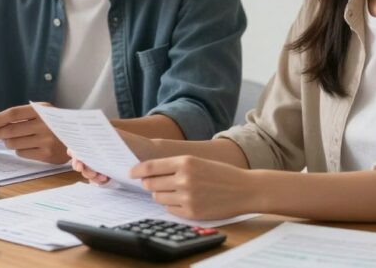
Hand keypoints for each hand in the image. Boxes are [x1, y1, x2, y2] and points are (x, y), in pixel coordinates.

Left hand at [0, 103, 68, 163]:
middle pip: (11, 130)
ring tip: (8, 140)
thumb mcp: (43, 112)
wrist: (76, 138)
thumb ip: (23, 115)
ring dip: (7, 142)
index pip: (14, 113)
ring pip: (14, 143)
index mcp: (42, 110)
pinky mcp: (47, 155)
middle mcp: (44, 125)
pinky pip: (22, 153)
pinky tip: (23, 146)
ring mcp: (46, 140)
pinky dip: (18, 150)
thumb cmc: (54, 124)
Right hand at [69, 128, 157, 184]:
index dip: (74, 152)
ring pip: (87, 172)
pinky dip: (98, 182)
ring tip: (101, 176)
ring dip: (90, 175)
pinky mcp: (106, 175)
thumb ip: (105, 134)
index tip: (77, 158)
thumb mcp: (119, 137)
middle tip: (85, 169)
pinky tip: (105, 180)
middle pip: (79, 160)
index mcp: (95, 140)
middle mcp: (95, 152)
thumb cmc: (134, 143)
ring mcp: (100, 165)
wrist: (149, 157)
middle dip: (81, 166)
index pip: (78, 145)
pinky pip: (96, 181)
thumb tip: (87, 130)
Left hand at [131, 156, 254, 219]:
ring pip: (158, 197)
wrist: (244, 189)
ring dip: (161, 195)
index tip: (131, 173)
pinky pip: (169, 210)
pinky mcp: (192, 212)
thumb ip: (174, 165)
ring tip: (176, 192)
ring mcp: (187, 197)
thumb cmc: (220, 174)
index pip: (150, 167)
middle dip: (149, 184)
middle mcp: (184, 179)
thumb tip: (148, 172)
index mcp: (185, 162)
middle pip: (151, 183)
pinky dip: (172, 206)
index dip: (137, 170)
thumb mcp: (197, 161)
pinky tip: (184, 201)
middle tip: (155, 183)